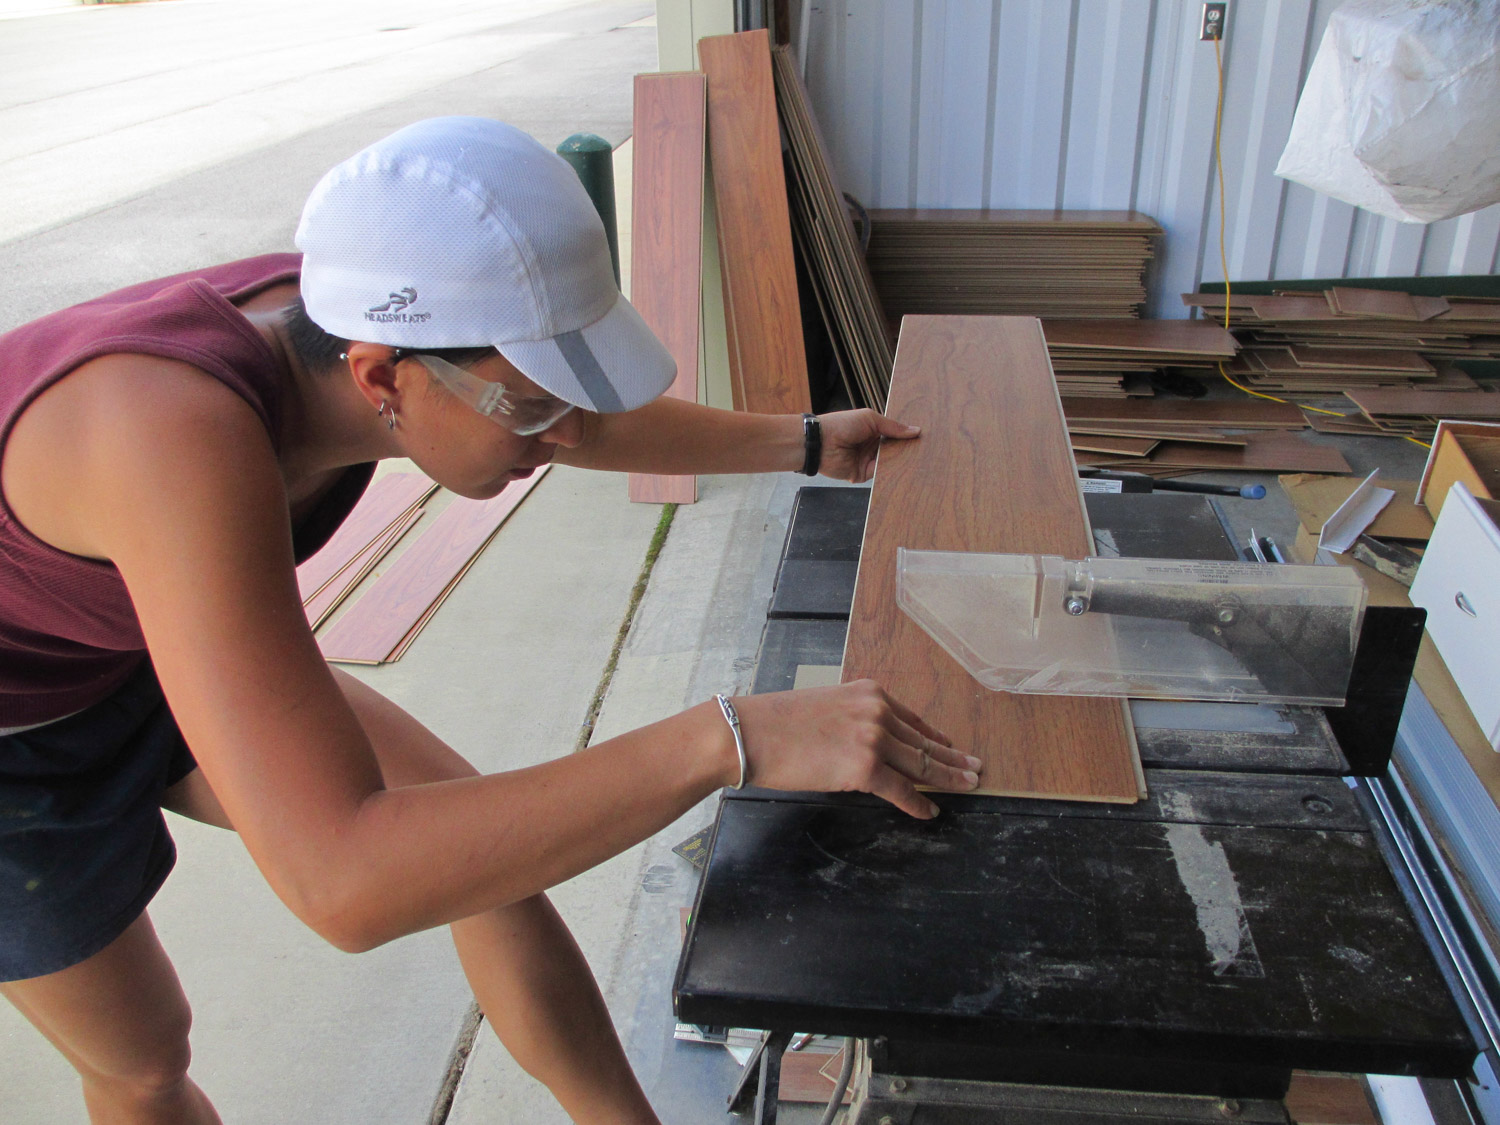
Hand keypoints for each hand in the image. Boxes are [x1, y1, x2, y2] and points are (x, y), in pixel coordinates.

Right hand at [725, 680, 980, 817]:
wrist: (748, 733)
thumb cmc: (776, 723)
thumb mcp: (826, 707)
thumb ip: (855, 721)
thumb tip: (872, 747)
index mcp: (869, 693)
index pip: (912, 720)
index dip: (936, 738)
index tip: (954, 747)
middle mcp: (877, 711)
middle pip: (924, 742)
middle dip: (953, 759)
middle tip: (976, 769)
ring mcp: (873, 738)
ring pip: (920, 765)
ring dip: (948, 779)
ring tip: (968, 786)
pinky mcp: (864, 768)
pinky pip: (901, 790)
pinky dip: (918, 803)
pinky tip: (931, 811)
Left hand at [815, 409, 919, 482]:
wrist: (820, 442)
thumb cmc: (842, 425)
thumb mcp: (870, 419)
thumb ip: (892, 426)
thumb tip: (915, 430)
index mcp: (872, 430)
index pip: (894, 434)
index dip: (906, 436)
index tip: (923, 437)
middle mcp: (871, 446)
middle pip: (894, 450)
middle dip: (906, 450)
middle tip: (925, 450)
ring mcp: (867, 460)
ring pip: (889, 463)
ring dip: (900, 461)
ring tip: (919, 459)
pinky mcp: (862, 474)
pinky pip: (879, 474)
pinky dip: (889, 471)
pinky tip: (903, 468)